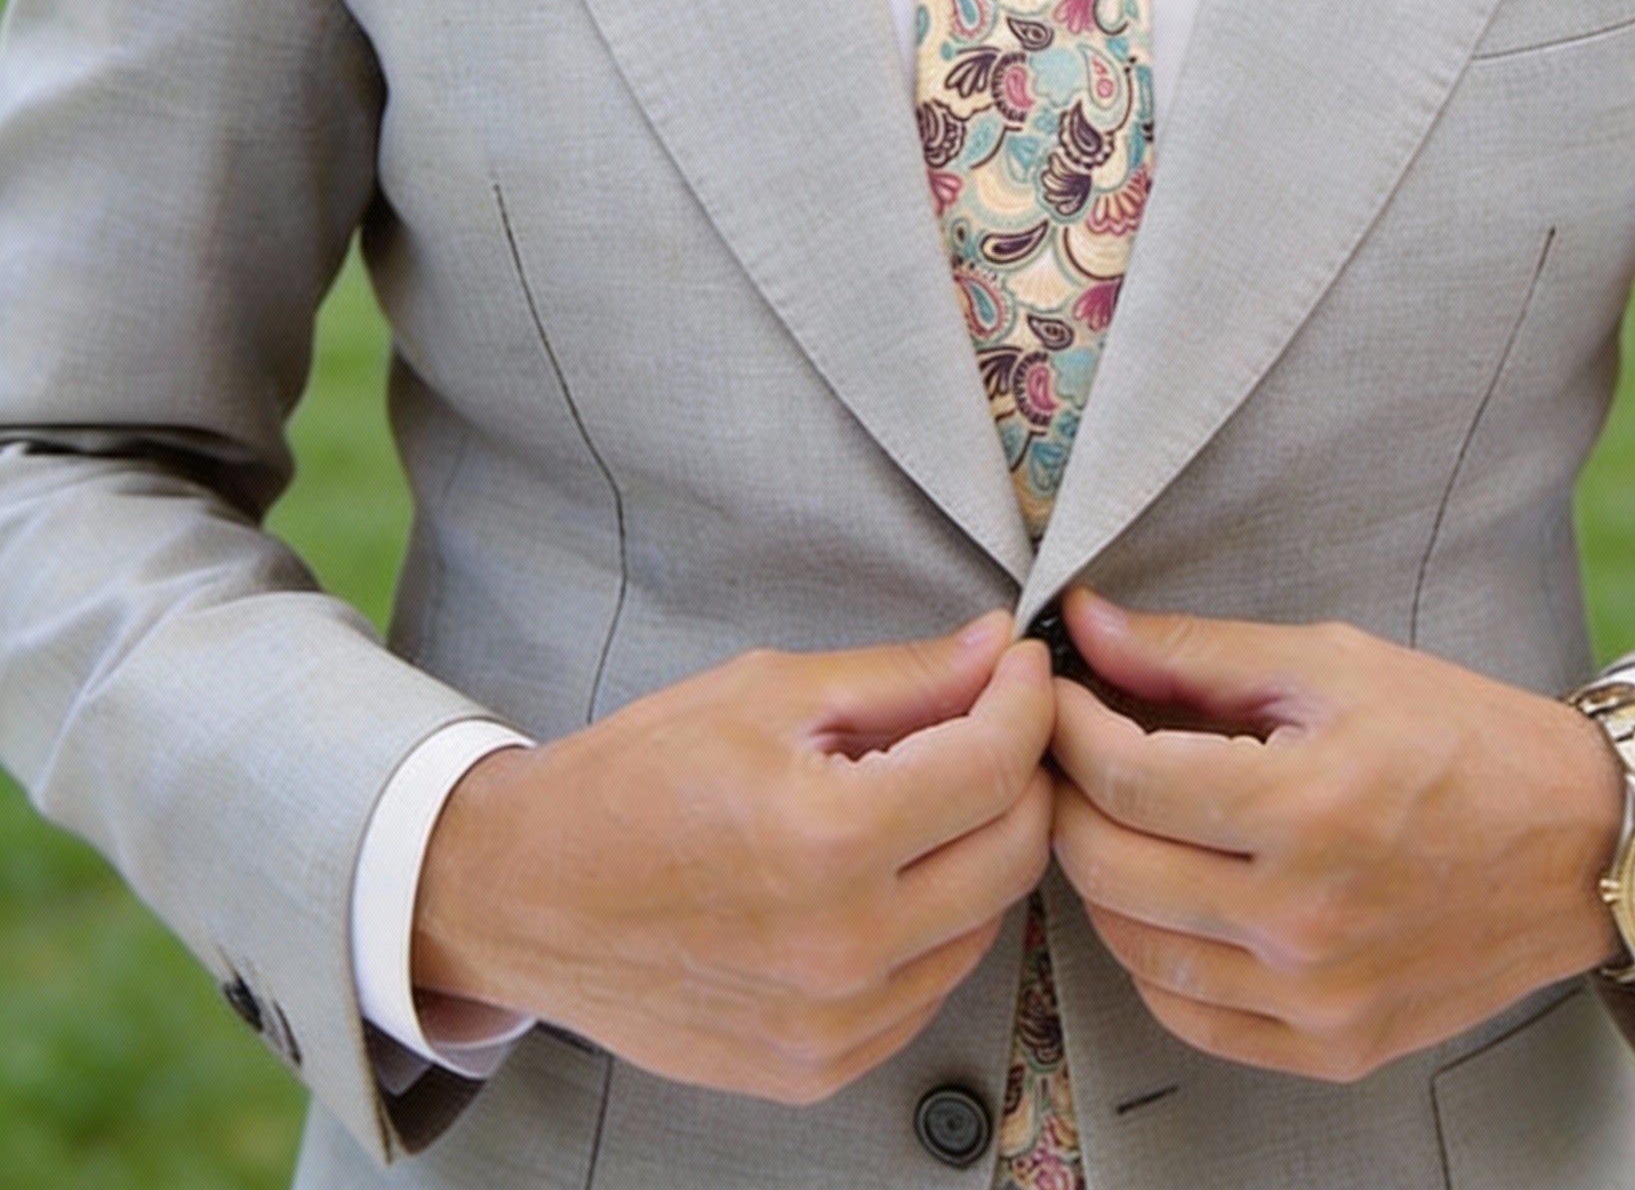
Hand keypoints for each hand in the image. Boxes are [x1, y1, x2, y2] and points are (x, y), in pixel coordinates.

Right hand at [413, 615, 1054, 1103]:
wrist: (525, 895)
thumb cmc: (632, 782)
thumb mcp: (767, 692)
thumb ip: (901, 677)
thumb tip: (995, 650)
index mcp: (828, 838)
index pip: (995, 765)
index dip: (1027, 701)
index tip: (1022, 669)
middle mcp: (843, 946)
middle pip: (1016, 852)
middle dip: (1023, 772)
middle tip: (991, 724)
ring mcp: (833, 1023)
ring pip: (987, 923)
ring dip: (981, 849)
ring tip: (925, 797)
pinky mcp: (818, 1067)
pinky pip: (930, 987)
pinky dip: (934, 923)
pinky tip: (886, 874)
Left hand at [1049, 590, 1622, 1082]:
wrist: (1582, 844)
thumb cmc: (1460, 737)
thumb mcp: (1330, 664)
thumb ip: (1194, 652)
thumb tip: (1086, 624)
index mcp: (1307, 809)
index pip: (1124, 777)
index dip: (1066, 725)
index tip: (1055, 693)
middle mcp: (1307, 919)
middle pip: (1110, 867)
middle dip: (1066, 795)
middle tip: (1068, 750)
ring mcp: (1319, 997)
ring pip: (1134, 949)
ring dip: (1099, 876)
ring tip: (1113, 816)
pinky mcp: (1334, 1046)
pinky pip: (1190, 1018)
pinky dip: (1152, 957)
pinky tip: (1165, 897)